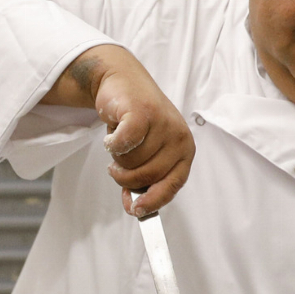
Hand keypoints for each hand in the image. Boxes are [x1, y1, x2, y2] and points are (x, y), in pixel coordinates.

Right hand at [69, 46, 193, 215]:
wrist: (123, 82)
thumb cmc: (136, 121)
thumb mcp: (146, 153)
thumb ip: (143, 181)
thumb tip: (134, 209)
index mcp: (184, 151)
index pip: (173, 185)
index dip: (154, 201)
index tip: (137, 211)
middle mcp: (178, 138)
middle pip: (147, 177)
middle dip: (125, 176)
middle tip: (116, 163)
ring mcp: (163, 124)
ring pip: (132, 162)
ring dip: (117, 156)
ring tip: (119, 140)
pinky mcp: (142, 112)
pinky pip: (122, 143)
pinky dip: (111, 143)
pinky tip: (111, 135)